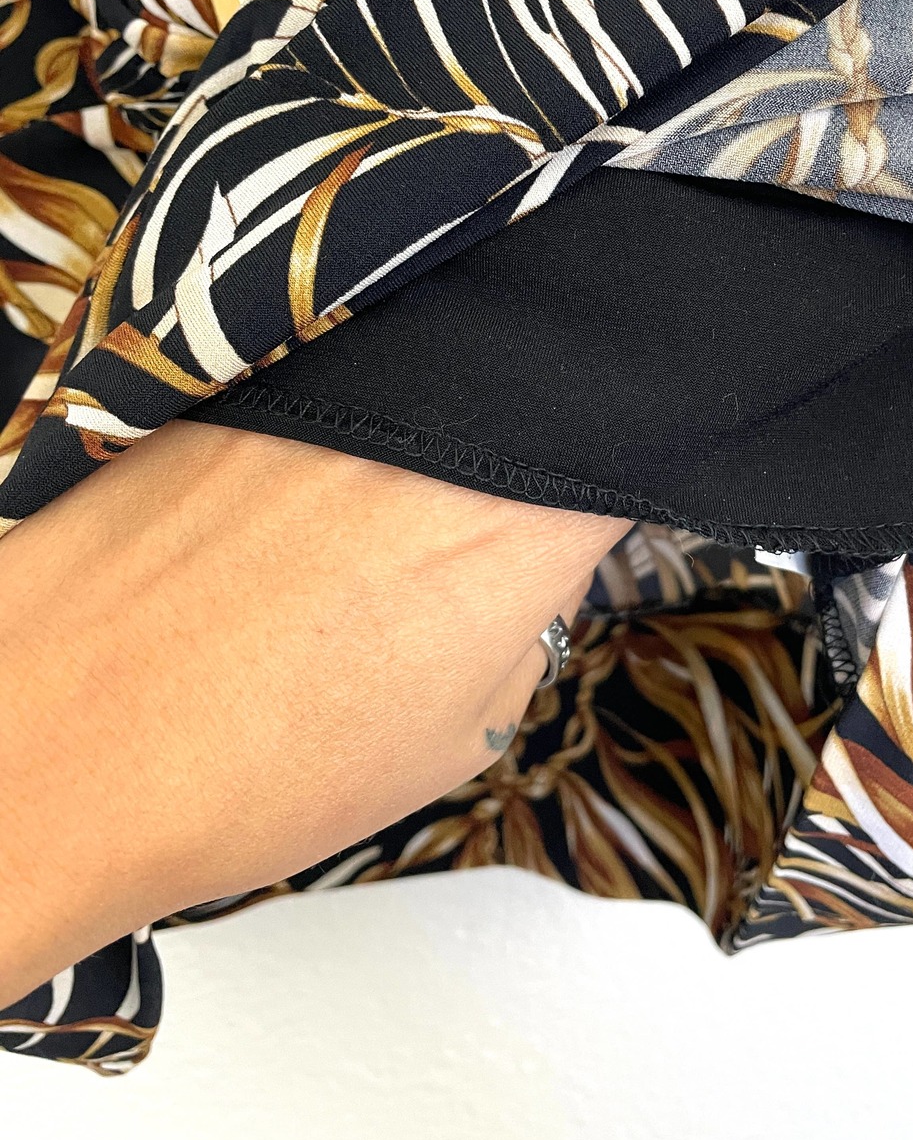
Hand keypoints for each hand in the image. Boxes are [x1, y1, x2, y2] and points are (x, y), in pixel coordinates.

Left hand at [0, 418, 630, 1007]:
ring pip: (431, 385)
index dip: (614, 481)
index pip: (627, 445)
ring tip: (355, 545)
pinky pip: (336, 386)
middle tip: (472, 545)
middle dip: (518, 462)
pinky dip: (334, 441)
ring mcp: (334, 384)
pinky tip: (288, 523)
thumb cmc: (244, 765)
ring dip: (420, 452)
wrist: (53, 743)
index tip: (587, 517)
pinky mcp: (246, 375)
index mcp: (514, 519)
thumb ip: (526, 625)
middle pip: (529, 401)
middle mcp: (434, 421)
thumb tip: (529, 570)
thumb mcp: (456, 734)